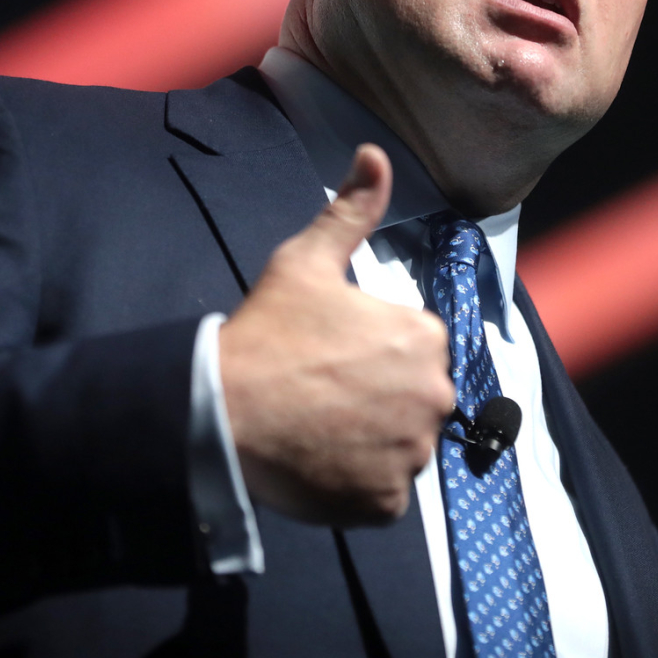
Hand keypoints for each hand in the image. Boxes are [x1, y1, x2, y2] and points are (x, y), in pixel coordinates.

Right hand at [218, 144, 453, 526]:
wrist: (224, 409)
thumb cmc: (268, 332)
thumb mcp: (307, 260)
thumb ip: (352, 209)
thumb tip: (375, 154)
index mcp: (423, 336)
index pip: (412, 345)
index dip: (369, 347)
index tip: (329, 351)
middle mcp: (434, 396)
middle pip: (412, 396)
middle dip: (378, 395)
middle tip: (321, 390)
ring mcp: (412, 454)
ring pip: (400, 443)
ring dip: (370, 439)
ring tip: (318, 425)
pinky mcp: (387, 503)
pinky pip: (383, 490)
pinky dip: (358, 482)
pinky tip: (320, 460)